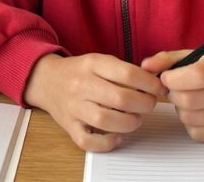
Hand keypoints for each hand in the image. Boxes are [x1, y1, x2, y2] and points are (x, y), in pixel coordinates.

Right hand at [24, 53, 165, 151]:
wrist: (46, 80)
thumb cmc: (78, 72)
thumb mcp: (98, 61)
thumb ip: (123, 70)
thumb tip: (153, 83)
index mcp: (91, 64)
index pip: (127, 73)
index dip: (149, 83)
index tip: (158, 88)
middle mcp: (81, 84)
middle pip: (120, 99)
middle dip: (144, 104)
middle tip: (149, 104)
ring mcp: (73, 106)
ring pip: (106, 120)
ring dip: (129, 123)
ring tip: (135, 118)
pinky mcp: (69, 125)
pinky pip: (88, 140)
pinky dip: (106, 142)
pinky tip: (116, 136)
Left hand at [142, 50, 203, 142]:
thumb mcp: (190, 57)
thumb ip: (165, 60)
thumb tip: (145, 67)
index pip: (197, 76)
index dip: (173, 79)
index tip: (166, 78)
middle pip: (189, 100)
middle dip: (173, 94)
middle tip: (176, 90)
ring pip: (189, 118)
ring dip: (180, 109)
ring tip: (189, 99)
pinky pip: (197, 133)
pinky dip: (190, 124)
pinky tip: (198, 112)